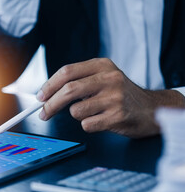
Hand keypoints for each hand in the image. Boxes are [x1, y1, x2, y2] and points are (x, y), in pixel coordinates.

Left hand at [36, 58, 184, 137]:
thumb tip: (47, 94)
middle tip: (43, 113)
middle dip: (51, 104)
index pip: (67, 72)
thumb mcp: (104, 78)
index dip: (49, 85)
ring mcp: (115, 97)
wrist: (152, 109)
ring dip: (77, 115)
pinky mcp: (118, 116)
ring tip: (91, 112)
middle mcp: (109, 78)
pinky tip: (101, 120)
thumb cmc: (121, 94)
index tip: (40, 97)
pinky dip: (88, 125)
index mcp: (102, 66)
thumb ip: (79, 81)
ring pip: (76, 111)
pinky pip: (87, 124)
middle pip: (68, 90)